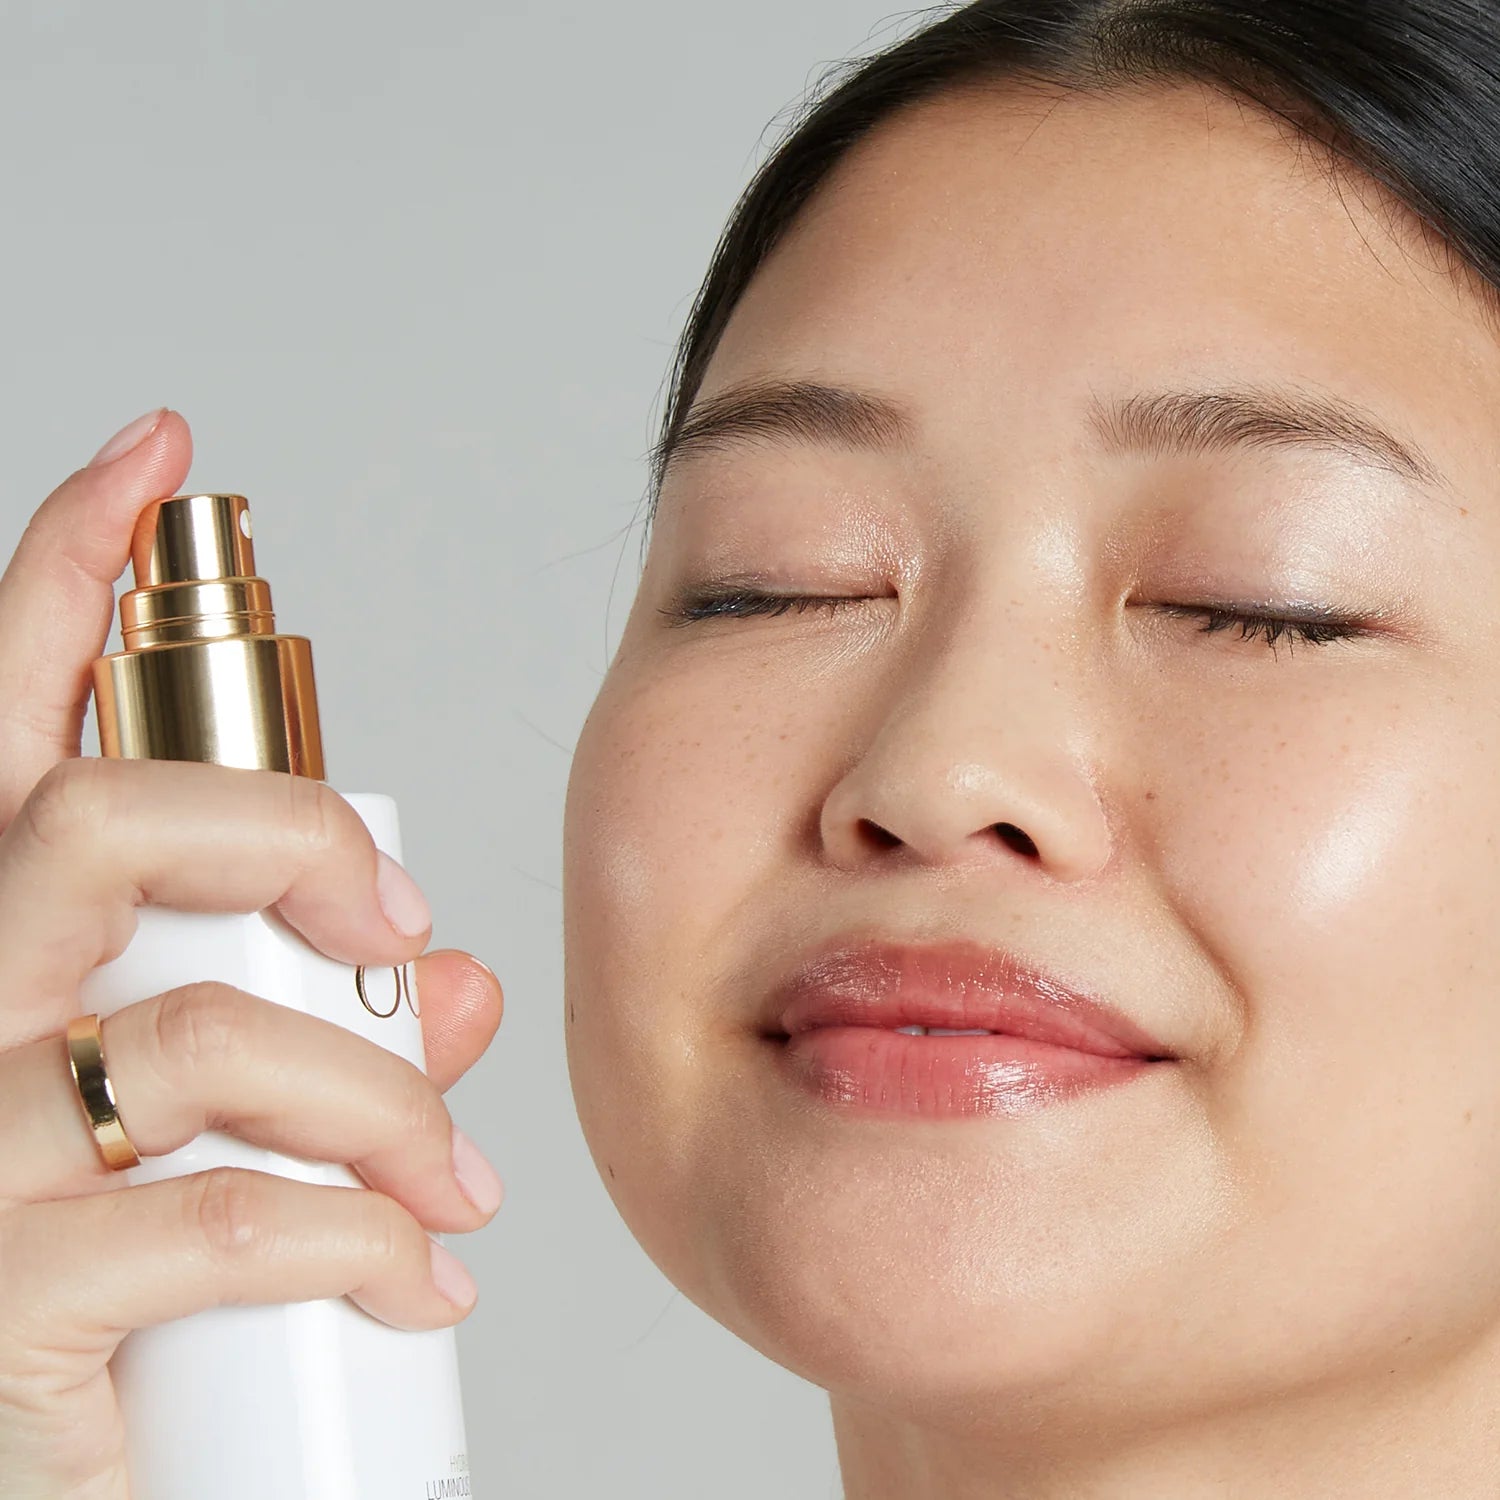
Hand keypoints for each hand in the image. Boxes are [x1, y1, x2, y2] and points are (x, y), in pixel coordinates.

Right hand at [0, 410, 503, 1498]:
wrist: (64, 1496)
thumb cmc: (123, 1311)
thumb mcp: (216, 1140)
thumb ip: (323, 1036)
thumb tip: (453, 976)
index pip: (1, 726)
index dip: (64, 573)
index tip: (159, 453)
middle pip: (95, 821)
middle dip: (283, 839)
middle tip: (397, 915)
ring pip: (198, 1032)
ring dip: (371, 1097)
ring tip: (446, 1177)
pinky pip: (231, 1219)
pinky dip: (366, 1239)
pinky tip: (415, 1280)